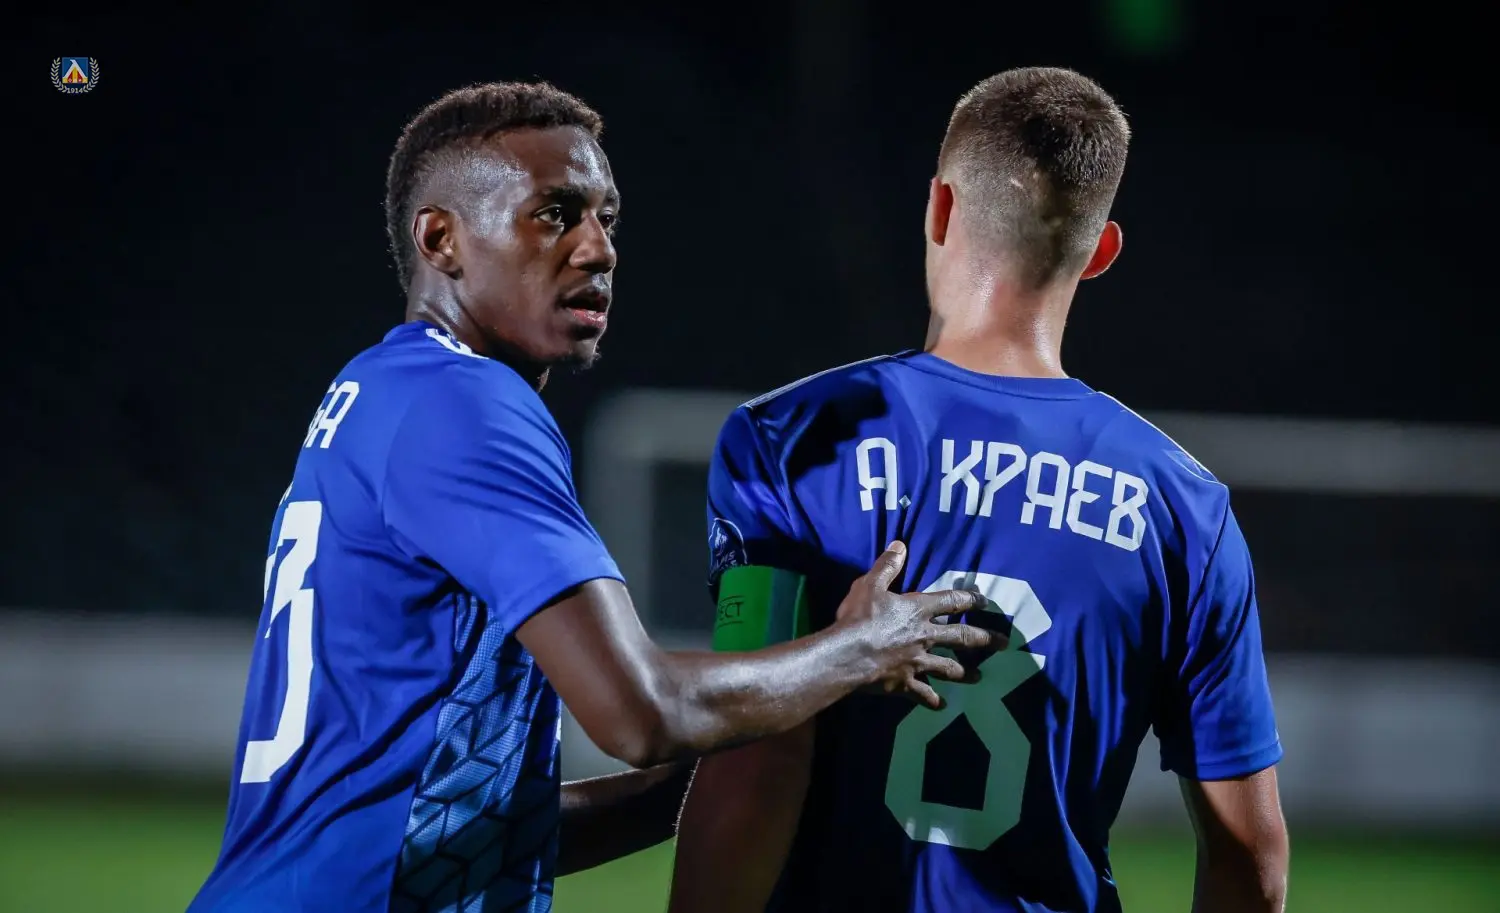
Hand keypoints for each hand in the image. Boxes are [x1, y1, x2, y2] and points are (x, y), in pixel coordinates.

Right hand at [832, 541, 999, 708]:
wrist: (848, 654)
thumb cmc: (859, 617)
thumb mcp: (870, 584)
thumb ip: (887, 566)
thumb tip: (900, 545)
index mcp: (917, 610)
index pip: (951, 602)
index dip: (969, 599)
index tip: (986, 602)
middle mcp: (924, 637)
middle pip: (961, 638)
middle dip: (984, 640)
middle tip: (1003, 644)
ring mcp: (917, 662)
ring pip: (949, 669)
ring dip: (965, 673)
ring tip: (979, 677)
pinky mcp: (905, 684)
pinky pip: (924, 694)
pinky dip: (934, 701)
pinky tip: (942, 705)